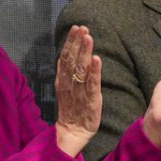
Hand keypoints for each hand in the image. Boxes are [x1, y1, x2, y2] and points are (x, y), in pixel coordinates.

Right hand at [54, 25, 101, 156]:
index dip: (70, 42)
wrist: (73, 132)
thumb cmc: (72, 109)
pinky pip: (92, 84)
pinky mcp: (90, 101)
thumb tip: (66, 54)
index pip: (66, 57)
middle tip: (82, 27)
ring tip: (88, 37)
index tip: (75, 28)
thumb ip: (66, 72)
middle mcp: (69, 84)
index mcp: (63, 80)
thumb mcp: (66, 88)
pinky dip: (94, 71)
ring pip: (81, 69)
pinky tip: (97, 59)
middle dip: (77, 42)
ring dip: (85, 52)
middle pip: (72, 60)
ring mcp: (79, 92)